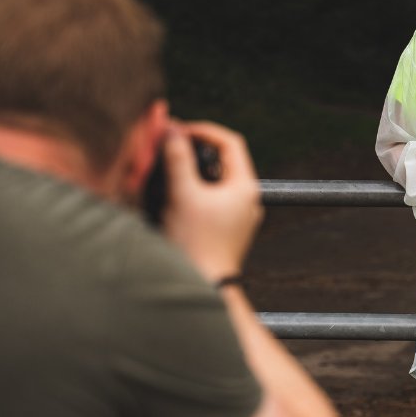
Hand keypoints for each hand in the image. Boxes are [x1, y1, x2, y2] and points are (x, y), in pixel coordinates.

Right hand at [157, 120, 263, 281]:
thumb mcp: (183, 194)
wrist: (205, 285)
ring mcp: (239, 214)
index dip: (202, 130)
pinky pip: (212, 199)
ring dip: (192, 171)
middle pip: (222, 159)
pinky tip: (174, 196)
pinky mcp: (228, 227)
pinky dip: (194, 191)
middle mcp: (247, 199)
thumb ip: (177, 158)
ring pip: (216, 180)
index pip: (229, 142)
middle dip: (194, 150)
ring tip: (168, 171)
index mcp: (245, 187)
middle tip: (169, 147)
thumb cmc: (197, 245)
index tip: (178, 131)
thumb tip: (172, 131)